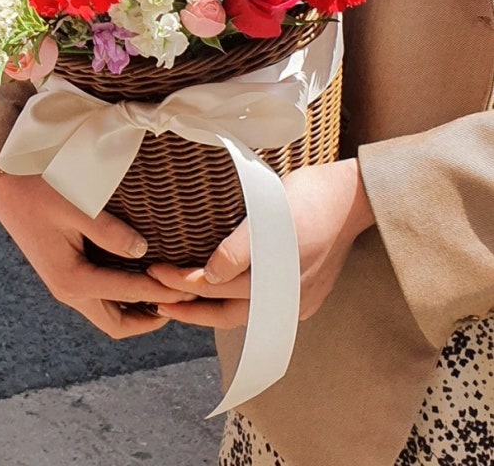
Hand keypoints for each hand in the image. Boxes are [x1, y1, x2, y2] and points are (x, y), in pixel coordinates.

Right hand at [0, 165, 194, 338]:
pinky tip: (140, 279)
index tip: (190, 288)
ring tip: (168, 295)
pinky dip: (123, 298)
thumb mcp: (75, 206)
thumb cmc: (39, 190)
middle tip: (183, 302)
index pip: (129, 293)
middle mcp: (68, 291)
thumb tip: (142, 250)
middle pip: (116, 324)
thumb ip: (108, 231)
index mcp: (72, 279)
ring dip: (137, 311)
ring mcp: (64, 285)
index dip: (162, 293)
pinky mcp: (65, 274)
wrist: (5, 185)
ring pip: (107, 315)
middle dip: (151, 319)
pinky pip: (99, 299)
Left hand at [148, 159, 374, 329]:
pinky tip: (219, 289)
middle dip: (190, 307)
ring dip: (210, 307)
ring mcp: (297, 299)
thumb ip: (241, 250)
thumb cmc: (311, 197)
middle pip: (227, 314)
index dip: (182, 285)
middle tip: (155, 298)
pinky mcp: (304, 291)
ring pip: (243, 312)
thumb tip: (209, 278)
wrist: (354, 195)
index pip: (218, 292)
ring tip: (179, 301)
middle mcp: (287, 301)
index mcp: (278, 285)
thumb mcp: (272, 217)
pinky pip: (260, 304)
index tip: (155, 274)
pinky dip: (234, 300)